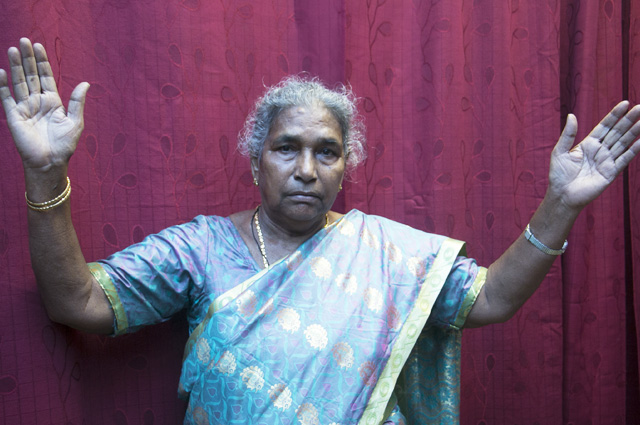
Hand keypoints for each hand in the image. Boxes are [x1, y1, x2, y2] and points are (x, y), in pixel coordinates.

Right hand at [0, 38, 88, 171]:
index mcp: (53, 102)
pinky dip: (2, 85)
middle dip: (27, 58)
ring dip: (15, 66)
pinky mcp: (14, 116)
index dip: (42, 62)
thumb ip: (77, 102)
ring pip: (19, 82)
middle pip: (31, 75)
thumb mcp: (75, 122)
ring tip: (12, 49)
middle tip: (24, 40)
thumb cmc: (65, 145)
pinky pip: (6, 98)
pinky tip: (1, 72)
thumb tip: (85, 83)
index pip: (46, 76)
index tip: (39, 46)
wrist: (51, 162)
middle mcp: (38, 102)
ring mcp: (25, 108)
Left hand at [548, 101, 639, 209]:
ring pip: (623, 143)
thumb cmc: (559, 175)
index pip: (604, 126)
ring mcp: (607, 161)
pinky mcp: (611, 173)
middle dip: (628, 120)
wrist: (562, 195)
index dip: (614, 115)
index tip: (625, 103)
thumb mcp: (560, 152)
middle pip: (617, 132)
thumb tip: (571, 115)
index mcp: (588, 144)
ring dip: (634, 132)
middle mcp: (600, 151)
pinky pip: (624, 160)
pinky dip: (633, 151)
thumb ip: (568, 134)